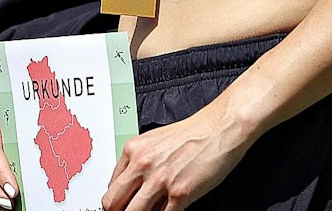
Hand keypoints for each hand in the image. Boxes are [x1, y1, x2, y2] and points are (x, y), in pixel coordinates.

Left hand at [102, 102, 253, 210]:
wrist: (220, 128)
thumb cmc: (193, 133)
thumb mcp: (155, 141)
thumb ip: (139, 163)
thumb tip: (131, 187)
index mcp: (133, 150)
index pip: (111, 187)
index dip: (116, 202)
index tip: (121, 206)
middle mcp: (142, 165)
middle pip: (113, 204)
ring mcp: (160, 181)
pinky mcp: (180, 194)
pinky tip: (169, 210)